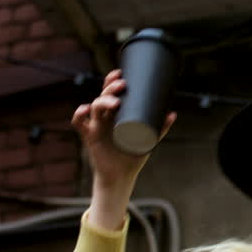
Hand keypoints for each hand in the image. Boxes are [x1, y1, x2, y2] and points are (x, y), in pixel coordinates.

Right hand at [70, 69, 176, 186]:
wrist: (121, 177)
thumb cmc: (132, 157)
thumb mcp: (148, 140)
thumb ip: (159, 127)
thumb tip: (172, 113)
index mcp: (116, 114)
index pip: (111, 92)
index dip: (112, 81)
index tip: (121, 74)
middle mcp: (104, 117)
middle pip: (103, 96)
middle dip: (111, 87)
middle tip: (122, 85)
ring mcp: (96, 126)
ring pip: (94, 107)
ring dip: (102, 101)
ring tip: (114, 102)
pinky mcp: (89, 137)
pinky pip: (78, 123)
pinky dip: (79, 114)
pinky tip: (85, 109)